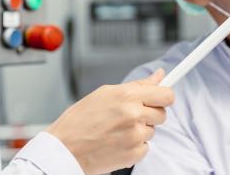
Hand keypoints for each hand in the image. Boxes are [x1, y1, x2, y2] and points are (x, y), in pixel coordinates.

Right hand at [46, 68, 173, 173]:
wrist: (63, 149)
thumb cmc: (78, 121)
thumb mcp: (105, 93)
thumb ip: (137, 85)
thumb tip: (158, 76)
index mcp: (128, 96)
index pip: (166, 94)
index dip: (164, 96)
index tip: (162, 98)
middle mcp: (134, 114)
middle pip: (162, 113)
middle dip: (150, 113)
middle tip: (131, 115)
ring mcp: (135, 135)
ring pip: (152, 130)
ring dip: (140, 130)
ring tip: (118, 130)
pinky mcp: (134, 154)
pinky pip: (145, 147)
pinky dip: (135, 146)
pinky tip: (117, 142)